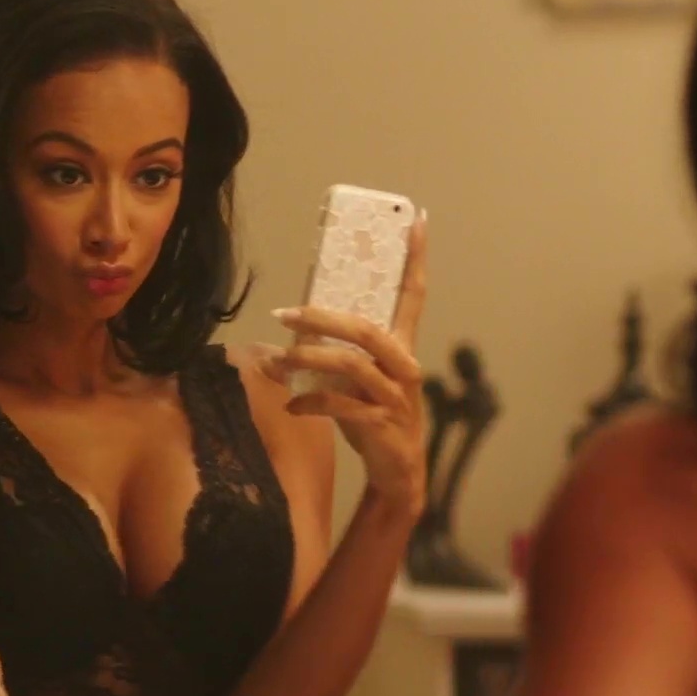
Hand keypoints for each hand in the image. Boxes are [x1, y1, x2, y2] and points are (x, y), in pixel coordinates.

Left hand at [270, 211, 428, 510]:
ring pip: (350, 366)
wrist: (398, 475)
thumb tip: (282, 342)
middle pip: (366, 330)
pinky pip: (340, 405)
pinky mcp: (381, 424)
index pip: (414, 295)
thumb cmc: (376, 420)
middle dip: (322, 318)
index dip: (416, 259)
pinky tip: (291, 405)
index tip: (417, 220)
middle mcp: (404, 367)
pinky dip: (310, 402)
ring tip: (279, 359)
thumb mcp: (360, 383)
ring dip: (308, 359)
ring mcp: (394, 397)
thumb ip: (335, 359)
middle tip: (285, 314)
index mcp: (402, 349)